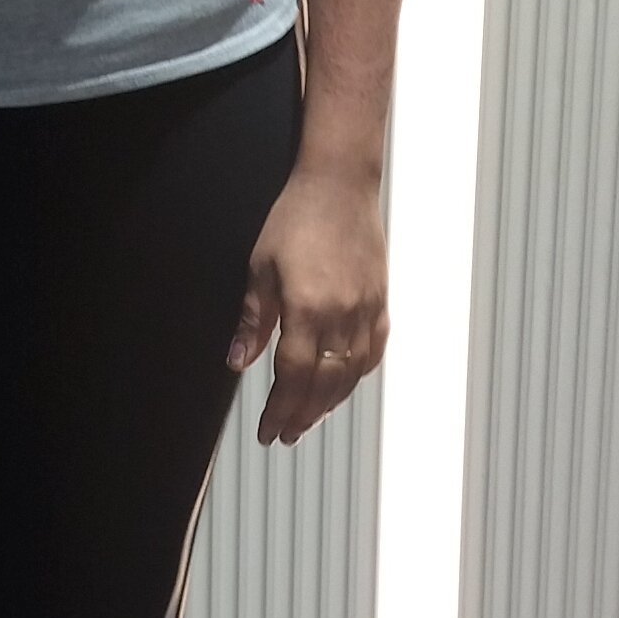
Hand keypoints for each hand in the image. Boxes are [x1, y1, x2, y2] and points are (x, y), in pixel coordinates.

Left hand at [226, 165, 388, 446]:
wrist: (340, 184)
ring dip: (330, 402)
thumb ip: (253, 321)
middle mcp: (342, 316)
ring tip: (309, 418)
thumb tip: (237, 361)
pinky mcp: (381, 301)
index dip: (280, 409)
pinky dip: (357, 374)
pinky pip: (373, 350)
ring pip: (352, 373)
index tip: (268, 431)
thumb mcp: (260, 268)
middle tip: (286, 434)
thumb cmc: (297, 218)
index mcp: (308, 309)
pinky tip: (344, 385)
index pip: (293, 376)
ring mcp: (367, 310)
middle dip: (303, 415)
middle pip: (324, 384)